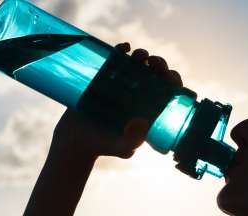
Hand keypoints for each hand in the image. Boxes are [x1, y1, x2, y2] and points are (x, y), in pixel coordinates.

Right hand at [52, 42, 182, 158]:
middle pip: (155, 75)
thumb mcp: (122, 147)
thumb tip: (142, 121)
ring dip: (143, 55)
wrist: (75, 140)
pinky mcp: (104, 78)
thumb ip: (133, 140)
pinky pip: (116, 60)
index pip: (168, 92)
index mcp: (149, 109)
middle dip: (159, 65)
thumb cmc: (103, 146)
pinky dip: (121, 50)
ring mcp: (121, 85)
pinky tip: (125, 47)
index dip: (173, 81)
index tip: (168, 76)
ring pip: (137, 65)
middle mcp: (138, 95)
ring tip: (140, 55)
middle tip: (154, 63)